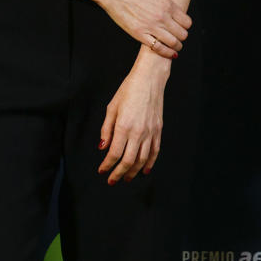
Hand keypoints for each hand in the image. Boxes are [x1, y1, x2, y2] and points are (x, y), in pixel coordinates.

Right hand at [93, 0, 193, 56]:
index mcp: (166, 5)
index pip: (187, 22)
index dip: (187, 24)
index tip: (183, 24)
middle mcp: (161, 17)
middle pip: (182, 34)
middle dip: (182, 35)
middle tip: (178, 34)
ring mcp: (150, 27)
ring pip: (173, 43)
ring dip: (176, 45)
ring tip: (175, 45)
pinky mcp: (139, 34)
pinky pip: (158, 48)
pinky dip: (166, 52)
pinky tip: (168, 52)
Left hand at [98, 53, 168, 183]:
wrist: (149, 80)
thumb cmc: (128, 91)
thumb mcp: (111, 107)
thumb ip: (106, 129)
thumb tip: (102, 147)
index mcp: (123, 126)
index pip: (114, 153)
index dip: (107, 165)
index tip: (102, 170)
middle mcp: (138, 132)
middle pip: (128, 161)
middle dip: (119, 173)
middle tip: (112, 180)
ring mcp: (150, 132)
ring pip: (142, 159)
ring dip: (133, 171)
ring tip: (126, 178)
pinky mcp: (158, 131)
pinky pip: (154, 152)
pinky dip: (149, 163)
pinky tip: (144, 170)